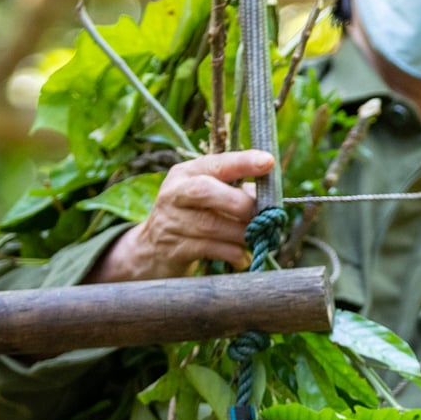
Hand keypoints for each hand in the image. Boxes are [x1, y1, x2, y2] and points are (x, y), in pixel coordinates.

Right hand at [88, 149, 271, 282]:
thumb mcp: (209, 197)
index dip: (242, 162)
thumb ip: (236, 193)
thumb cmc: (192, 217)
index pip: (216, 163)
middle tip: (263, 216)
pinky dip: (232, 253)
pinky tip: (243, 258)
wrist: (151, 250)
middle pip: (205, 191)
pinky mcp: (173, 248)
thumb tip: (269, 200)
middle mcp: (174, 193)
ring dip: (241, 233)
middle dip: (240, 204)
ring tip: (257, 239)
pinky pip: (209, 249)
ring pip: (210, 224)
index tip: (268, 162)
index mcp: (187, 173)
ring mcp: (171, 221)